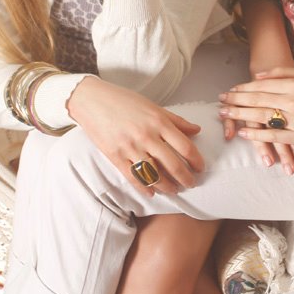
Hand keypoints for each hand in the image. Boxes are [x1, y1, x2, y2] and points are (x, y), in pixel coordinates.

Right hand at [68, 77, 204, 196]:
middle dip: (185, 178)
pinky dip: (144, 188)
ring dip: (167, 186)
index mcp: (158, 121)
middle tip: (191, 183)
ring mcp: (130, 147)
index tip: (201, 167)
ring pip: (154, 175)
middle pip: (173, 164)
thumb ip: (175, 120)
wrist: (93, 100)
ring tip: (174, 190)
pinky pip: (133, 177)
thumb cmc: (124, 100)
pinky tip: (152, 193)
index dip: (196, 160)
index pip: (185, 146)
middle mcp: (147, 136)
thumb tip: (196, 130)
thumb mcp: (153, 106)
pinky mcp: (115, 157)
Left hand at [219, 66, 293, 151]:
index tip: (229, 90)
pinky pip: (274, 136)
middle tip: (220, 102)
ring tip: (226, 115)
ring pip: (263, 117)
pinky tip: (243, 134)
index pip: (262, 86)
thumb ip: (284, 73)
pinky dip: (257, 135)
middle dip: (236, 101)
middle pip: (258, 100)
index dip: (242, 88)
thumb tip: (259, 76)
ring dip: (241, 116)